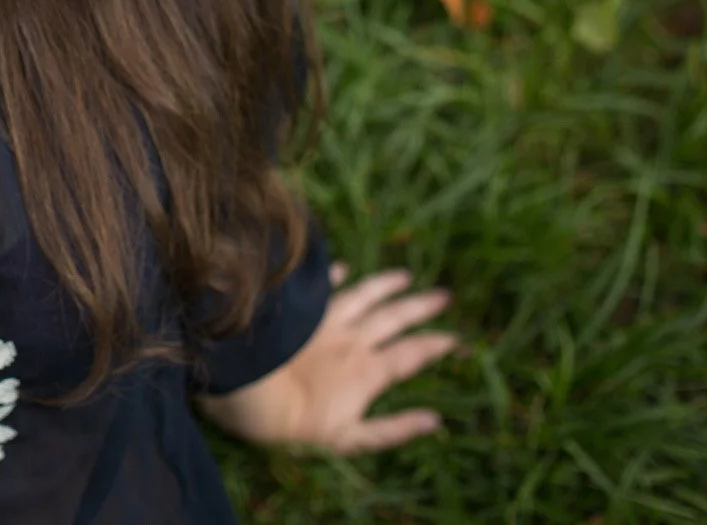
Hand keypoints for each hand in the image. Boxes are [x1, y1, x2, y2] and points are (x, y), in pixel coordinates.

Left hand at [196, 260, 460, 454]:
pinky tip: (341, 269)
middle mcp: (352, 340)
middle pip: (394, 318)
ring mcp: (324, 323)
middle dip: (421, 307)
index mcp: (368, 371)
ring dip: (384, 286)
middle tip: (444, 296)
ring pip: (363, 297)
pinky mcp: (298, 314)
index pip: (412, 353)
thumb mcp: (349, 438)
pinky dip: (332, 279)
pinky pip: (320, 291)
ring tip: (403, 276)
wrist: (248, 394)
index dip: (437, 345)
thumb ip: (392, 429)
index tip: (458, 338)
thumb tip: (435, 422)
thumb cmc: (296, 425)